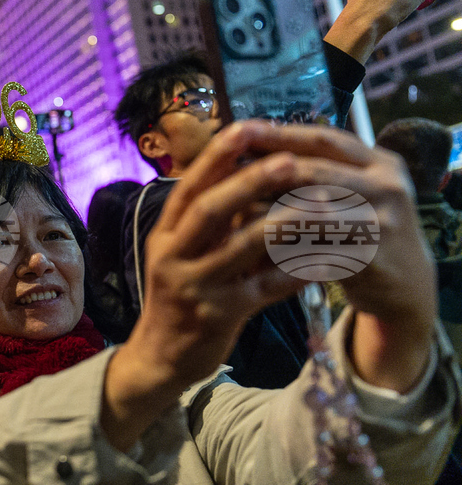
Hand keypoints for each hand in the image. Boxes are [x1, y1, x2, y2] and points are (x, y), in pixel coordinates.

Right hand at [101, 122, 436, 449]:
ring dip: (282, 224)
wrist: (161, 357)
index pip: (189, 187)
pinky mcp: (218, 315)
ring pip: (240, 248)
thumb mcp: (182, 253)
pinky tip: (322, 261)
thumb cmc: (180, 296)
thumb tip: (251, 175)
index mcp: (165, 233)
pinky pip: (262, 289)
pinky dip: (293, 273)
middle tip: (289, 159)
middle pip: (209, 210)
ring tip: (318, 207)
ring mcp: (194, 286)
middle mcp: (173, 255)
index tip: (246, 127)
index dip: (216, 156)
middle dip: (249, 181)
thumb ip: (211, 222)